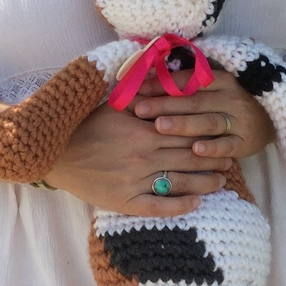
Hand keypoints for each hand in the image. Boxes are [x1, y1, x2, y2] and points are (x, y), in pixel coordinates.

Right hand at [44, 98, 228, 216]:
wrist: (54, 154)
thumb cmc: (84, 125)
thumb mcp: (113, 103)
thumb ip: (142, 94)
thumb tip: (167, 79)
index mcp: (143, 130)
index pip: (186, 131)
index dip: (208, 134)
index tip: (222, 135)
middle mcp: (143, 156)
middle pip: (189, 157)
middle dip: (213, 159)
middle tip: (231, 160)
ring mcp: (135, 181)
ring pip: (180, 182)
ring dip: (205, 182)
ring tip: (221, 182)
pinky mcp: (125, 202)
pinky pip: (159, 206)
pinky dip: (180, 206)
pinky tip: (196, 204)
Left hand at [132, 66, 275, 161]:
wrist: (272, 120)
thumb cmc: (230, 104)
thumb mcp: (214, 89)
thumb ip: (186, 84)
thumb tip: (145, 74)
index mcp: (220, 80)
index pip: (187, 81)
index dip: (162, 84)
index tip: (138, 89)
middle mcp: (231, 97)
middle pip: (193, 101)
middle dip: (165, 105)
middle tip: (140, 110)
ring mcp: (239, 120)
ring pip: (208, 121)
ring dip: (184, 124)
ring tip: (160, 126)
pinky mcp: (246, 142)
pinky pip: (227, 145)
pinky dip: (212, 147)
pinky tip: (195, 149)